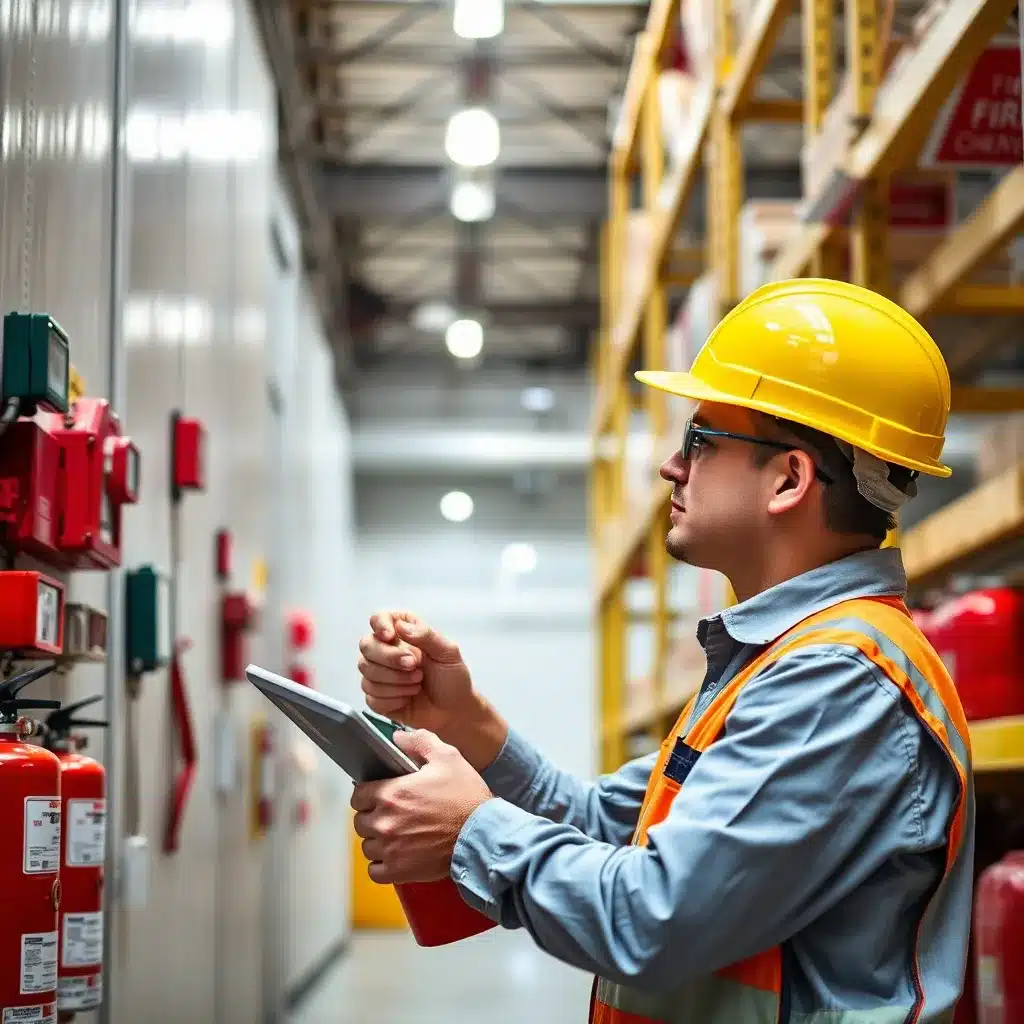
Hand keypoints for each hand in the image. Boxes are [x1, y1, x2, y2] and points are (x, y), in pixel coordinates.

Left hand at [351, 729, 492, 884]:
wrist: (483, 835)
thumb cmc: (466, 797)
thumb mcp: (448, 757)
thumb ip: (420, 741)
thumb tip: (399, 737)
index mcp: (391, 794)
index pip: (358, 795)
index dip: (368, 793)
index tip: (380, 795)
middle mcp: (385, 822)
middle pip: (360, 821)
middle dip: (372, 816)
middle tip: (391, 815)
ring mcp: (390, 849)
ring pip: (367, 845)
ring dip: (377, 841)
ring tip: (396, 835)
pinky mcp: (398, 871)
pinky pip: (374, 871)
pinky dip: (382, 865)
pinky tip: (396, 856)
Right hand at [357, 611, 470, 733]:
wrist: (454, 710)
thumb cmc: (452, 678)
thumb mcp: (448, 652)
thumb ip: (425, 635)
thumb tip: (400, 626)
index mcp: (403, 634)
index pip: (379, 618)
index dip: (380, 625)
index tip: (391, 636)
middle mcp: (387, 651)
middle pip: (367, 646)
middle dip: (390, 658)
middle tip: (413, 665)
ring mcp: (379, 675)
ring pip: (367, 672)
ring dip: (396, 681)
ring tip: (417, 683)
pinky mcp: (377, 698)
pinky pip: (371, 696)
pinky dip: (393, 699)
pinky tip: (408, 698)